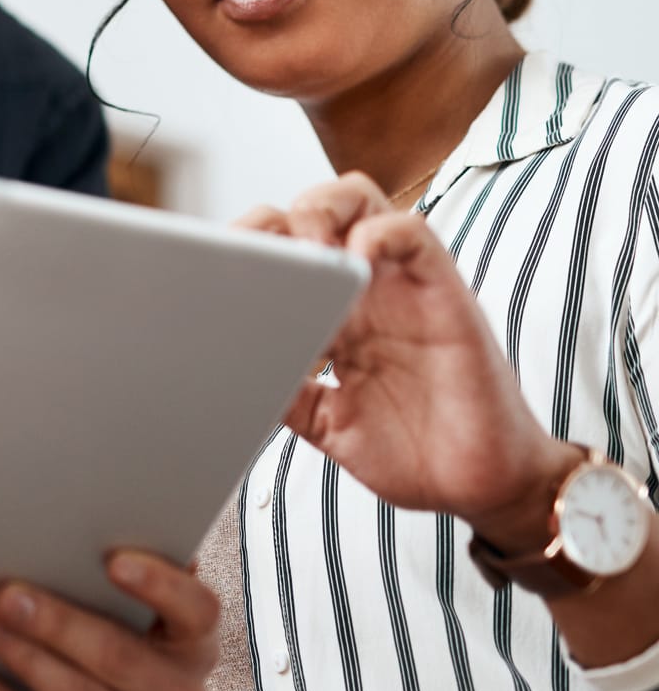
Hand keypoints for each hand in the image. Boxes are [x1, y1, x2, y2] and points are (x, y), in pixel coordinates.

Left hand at [0, 551, 216, 690]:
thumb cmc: (95, 660)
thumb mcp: (112, 624)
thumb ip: (104, 586)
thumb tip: (57, 532)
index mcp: (193, 649)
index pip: (199, 613)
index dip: (161, 585)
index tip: (112, 559)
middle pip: (123, 658)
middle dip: (58, 622)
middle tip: (6, 593)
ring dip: (26, 657)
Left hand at [244, 173, 572, 544]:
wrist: (478, 488)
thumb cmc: (411, 452)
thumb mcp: (327, 423)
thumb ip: (287, 391)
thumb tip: (228, 368)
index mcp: (329, 313)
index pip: (282, 252)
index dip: (247, 249)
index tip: (211, 271)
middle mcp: (362, 289)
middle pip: (312, 210)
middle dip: (274, 220)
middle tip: (253, 256)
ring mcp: (402, 285)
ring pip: (359, 202)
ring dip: (320, 210)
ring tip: (303, 252)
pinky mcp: (445, 291)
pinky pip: (413, 235)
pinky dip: (381, 234)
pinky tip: (358, 261)